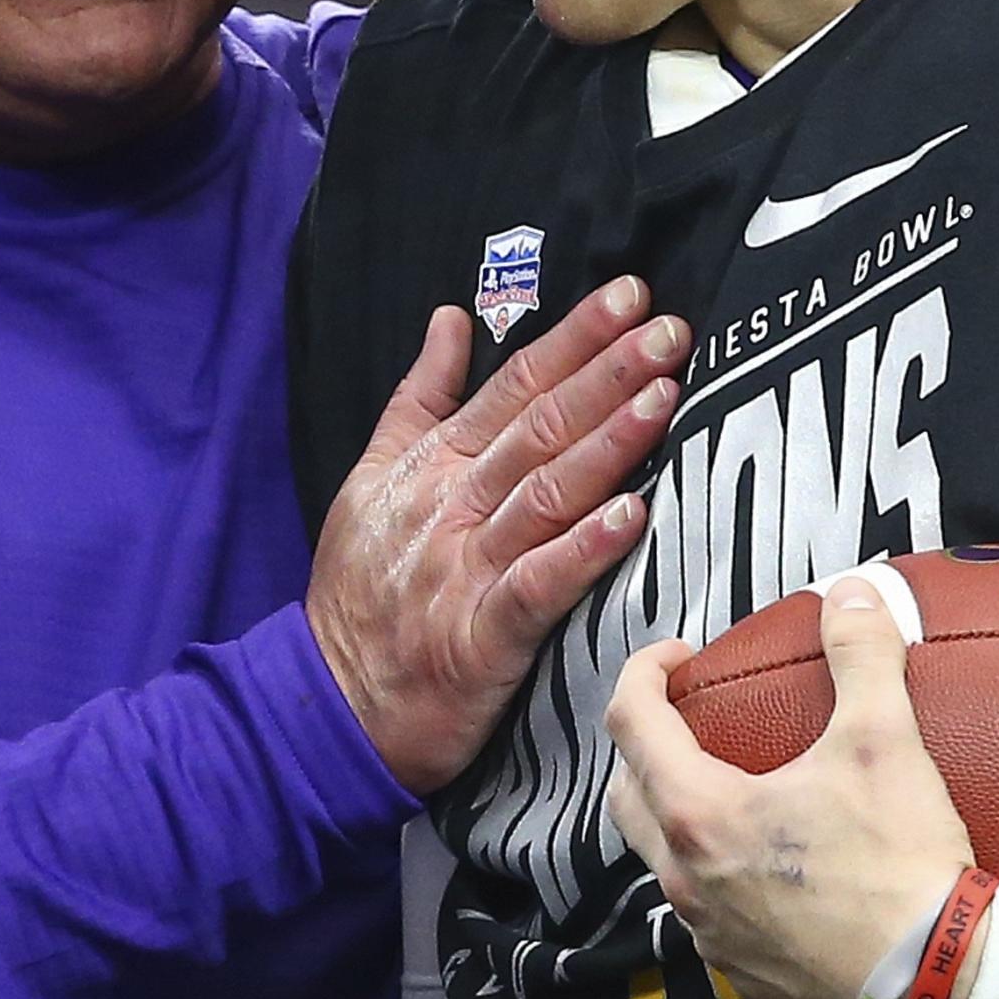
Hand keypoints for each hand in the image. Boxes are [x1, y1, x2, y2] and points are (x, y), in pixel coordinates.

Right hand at [309, 279, 686, 794]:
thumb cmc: (360, 593)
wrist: (329, 703)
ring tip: (663, 397)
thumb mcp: (371, 479)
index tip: (630, 295)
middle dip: (608, 371)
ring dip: (607, 442)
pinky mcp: (482, 636)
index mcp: (433, 464)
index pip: (514, 384)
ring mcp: (467, 568)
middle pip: (540, 425)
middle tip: (669, 328)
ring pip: (545, 492)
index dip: (574, 336)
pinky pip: (538, 584)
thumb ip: (419, 398)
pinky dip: (583, 549)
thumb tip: (452, 318)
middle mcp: (452, 505)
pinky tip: (631, 517)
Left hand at [603, 575, 973, 998]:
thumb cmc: (901, 866)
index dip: (643, 672)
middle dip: (645, 749)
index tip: (678, 656)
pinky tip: (773, 870)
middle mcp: (687, 882)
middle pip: (628, 797)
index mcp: (700, 815)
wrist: (942, 988)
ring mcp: (713, 939)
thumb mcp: (884, 742)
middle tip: (692, 721)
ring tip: (734, 790)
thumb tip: (853, 594)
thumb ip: (861, 655)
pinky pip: (709, 918)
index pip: (631, 723)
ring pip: (664, 864)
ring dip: (679, 818)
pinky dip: (720, 879)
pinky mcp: (749, 981)